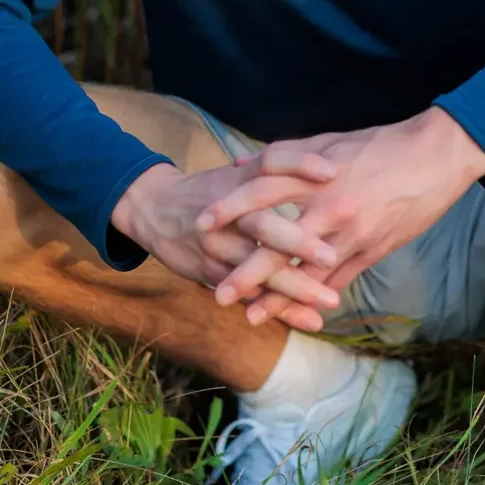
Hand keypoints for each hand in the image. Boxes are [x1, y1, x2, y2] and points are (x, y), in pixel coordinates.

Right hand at [109, 155, 342, 331]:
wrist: (152, 207)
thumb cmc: (209, 189)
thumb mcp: (237, 173)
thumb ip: (277, 171)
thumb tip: (330, 168)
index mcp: (239, 182)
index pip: (269, 164)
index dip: (298, 164)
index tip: (331, 172)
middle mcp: (227, 213)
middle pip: (263, 226)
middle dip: (297, 244)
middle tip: (331, 257)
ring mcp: (217, 245)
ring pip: (256, 269)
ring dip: (294, 287)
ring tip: (329, 301)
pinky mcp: (210, 271)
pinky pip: (248, 293)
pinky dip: (278, 308)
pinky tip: (309, 320)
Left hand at [195, 107, 484, 324]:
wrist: (435, 156)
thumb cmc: (380, 144)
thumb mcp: (330, 142)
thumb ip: (285, 155)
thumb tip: (242, 164)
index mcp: (315, 175)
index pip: (261, 192)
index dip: (228, 208)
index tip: (200, 225)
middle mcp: (330, 207)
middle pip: (278, 244)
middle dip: (246, 272)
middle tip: (217, 293)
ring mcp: (353, 233)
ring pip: (308, 272)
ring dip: (278, 297)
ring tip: (252, 316)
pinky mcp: (373, 250)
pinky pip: (340, 280)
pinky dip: (318, 297)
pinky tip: (300, 313)